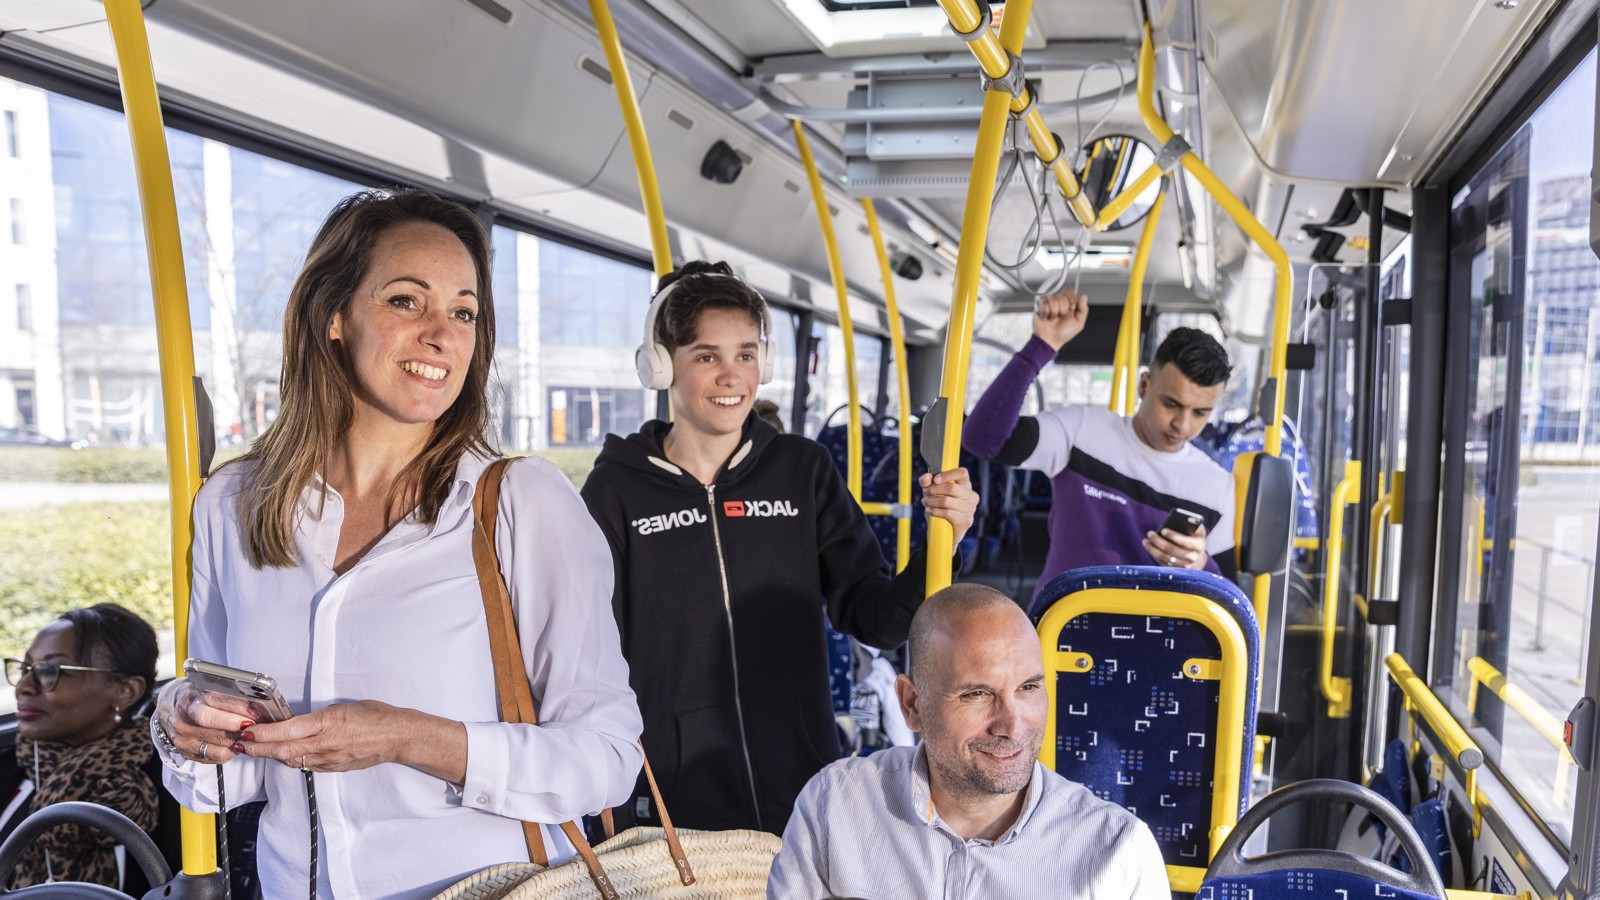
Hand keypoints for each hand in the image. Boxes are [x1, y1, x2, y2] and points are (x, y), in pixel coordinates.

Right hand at [154, 679, 252, 765]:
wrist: (168, 706)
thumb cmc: (192, 694)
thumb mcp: (205, 686)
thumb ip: (225, 695)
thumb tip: (254, 704)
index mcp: (187, 703)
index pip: (209, 715)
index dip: (232, 718)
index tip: (252, 717)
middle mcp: (182, 725)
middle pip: (217, 734)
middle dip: (241, 732)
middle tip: (258, 727)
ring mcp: (183, 742)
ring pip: (218, 749)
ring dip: (238, 743)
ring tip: (250, 734)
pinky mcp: (187, 754)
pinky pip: (215, 758)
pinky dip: (231, 751)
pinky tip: (238, 741)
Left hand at [238, 701, 465, 781]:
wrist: (398, 736)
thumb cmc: (375, 715)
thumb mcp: (344, 707)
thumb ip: (317, 717)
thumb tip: (291, 721)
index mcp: (329, 724)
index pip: (288, 731)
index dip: (264, 733)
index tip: (247, 730)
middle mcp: (327, 745)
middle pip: (283, 750)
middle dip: (258, 748)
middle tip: (240, 744)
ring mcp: (330, 760)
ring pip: (291, 760)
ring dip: (271, 755)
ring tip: (254, 748)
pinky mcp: (334, 768)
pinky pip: (305, 765)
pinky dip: (289, 759)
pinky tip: (281, 754)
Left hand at [920, 467, 978, 547]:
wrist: (946, 530)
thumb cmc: (941, 506)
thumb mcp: (932, 491)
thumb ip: (927, 481)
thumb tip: (926, 478)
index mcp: (966, 485)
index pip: (962, 473)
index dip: (947, 475)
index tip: (935, 479)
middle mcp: (971, 496)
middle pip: (951, 488)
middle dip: (934, 490)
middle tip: (925, 493)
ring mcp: (970, 509)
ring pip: (947, 501)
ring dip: (931, 501)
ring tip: (925, 502)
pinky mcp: (965, 521)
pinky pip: (947, 513)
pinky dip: (935, 511)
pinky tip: (929, 510)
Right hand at [1033, 288, 1088, 349]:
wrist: (1050, 340)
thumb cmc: (1064, 334)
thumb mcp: (1078, 323)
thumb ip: (1083, 309)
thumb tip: (1084, 297)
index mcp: (1068, 305)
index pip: (1069, 291)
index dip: (1071, 298)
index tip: (1071, 307)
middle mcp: (1059, 303)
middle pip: (1061, 296)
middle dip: (1063, 309)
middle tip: (1061, 317)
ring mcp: (1049, 304)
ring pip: (1053, 299)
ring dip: (1054, 312)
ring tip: (1053, 319)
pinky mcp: (1040, 306)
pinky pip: (1044, 303)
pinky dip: (1046, 313)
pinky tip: (1047, 318)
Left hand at [1144, 524, 1209, 569]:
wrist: (1198, 560)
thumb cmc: (1195, 540)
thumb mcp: (1198, 532)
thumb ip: (1194, 524)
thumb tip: (1184, 518)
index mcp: (1199, 546)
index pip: (1185, 541)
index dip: (1173, 536)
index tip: (1163, 530)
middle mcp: (1193, 558)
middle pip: (1172, 550)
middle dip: (1159, 541)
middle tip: (1150, 533)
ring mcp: (1184, 566)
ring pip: (1165, 558)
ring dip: (1152, 549)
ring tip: (1145, 541)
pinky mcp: (1176, 571)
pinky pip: (1162, 563)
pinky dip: (1154, 555)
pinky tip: (1148, 547)